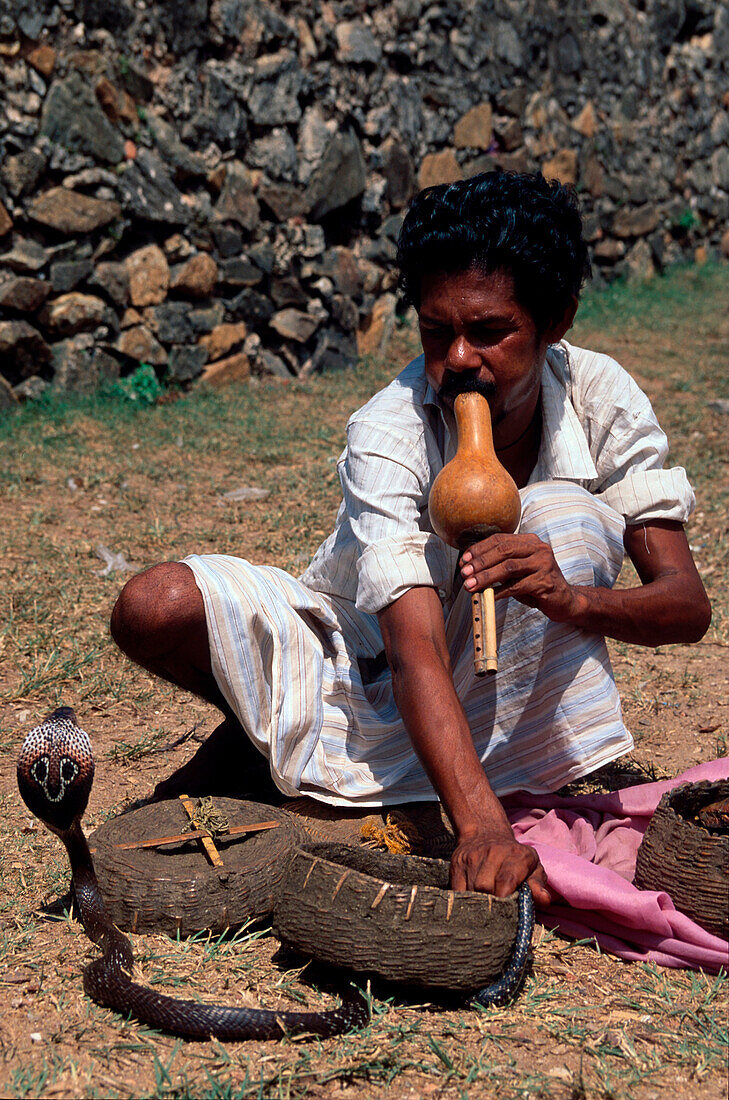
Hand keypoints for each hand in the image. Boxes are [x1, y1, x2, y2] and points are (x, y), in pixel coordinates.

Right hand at [450, 827, 550, 906]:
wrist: (486, 834)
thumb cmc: (515, 858)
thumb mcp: (532, 867)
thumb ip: (537, 885)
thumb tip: (544, 900)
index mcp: (516, 855)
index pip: (506, 880)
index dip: (504, 899)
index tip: (505, 915)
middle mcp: (492, 853)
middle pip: (485, 887)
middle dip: (491, 905)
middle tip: (496, 917)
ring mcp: (472, 857)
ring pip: (471, 889)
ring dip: (478, 904)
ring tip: (485, 913)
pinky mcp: (457, 862)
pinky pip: (457, 889)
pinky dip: (465, 900)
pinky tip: (473, 905)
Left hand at [460, 533, 579, 622]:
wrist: (565, 600)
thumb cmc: (536, 584)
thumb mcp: (518, 570)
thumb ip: (500, 564)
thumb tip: (471, 567)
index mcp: (530, 541)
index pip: (500, 539)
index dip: (479, 549)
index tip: (464, 560)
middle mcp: (539, 549)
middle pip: (503, 551)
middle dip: (480, 562)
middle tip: (464, 573)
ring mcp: (544, 564)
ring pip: (509, 568)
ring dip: (486, 577)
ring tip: (471, 585)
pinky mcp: (545, 582)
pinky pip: (517, 586)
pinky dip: (499, 592)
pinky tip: (488, 596)